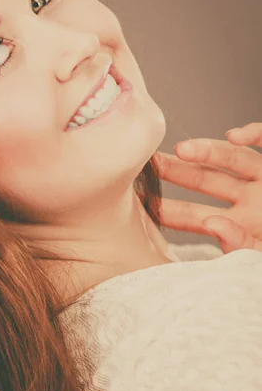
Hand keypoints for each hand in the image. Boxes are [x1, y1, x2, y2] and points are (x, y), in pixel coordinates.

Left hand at [154, 122, 261, 253]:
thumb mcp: (261, 256)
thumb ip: (240, 245)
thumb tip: (212, 224)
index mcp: (239, 225)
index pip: (195, 216)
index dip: (168, 211)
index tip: (140, 204)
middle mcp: (251, 200)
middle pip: (207, 180)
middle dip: (176, 171)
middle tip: (147, 165)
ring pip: (234, 159)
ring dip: (208, 151)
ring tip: (181, 148)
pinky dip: (254, 134)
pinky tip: (234, 135)